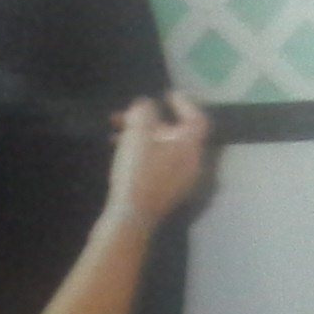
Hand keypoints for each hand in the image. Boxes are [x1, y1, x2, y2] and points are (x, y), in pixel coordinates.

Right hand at [105, 92, 207, 226]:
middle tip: (129, 114)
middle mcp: (191, 164)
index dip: (184, 103)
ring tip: (116, 131)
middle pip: (176, 134)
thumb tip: (146, 106)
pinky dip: (144, 152)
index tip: (168, 94)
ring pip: (163, 149)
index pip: (196, 119)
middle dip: (151, 121)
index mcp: (191, 148)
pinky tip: (121, 151)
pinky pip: (158, 164)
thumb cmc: (137, 173)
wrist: (130, 218)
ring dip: (142, 136)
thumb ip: (144, 113)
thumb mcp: (138, 135)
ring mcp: (180, 180)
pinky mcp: (166, 192)